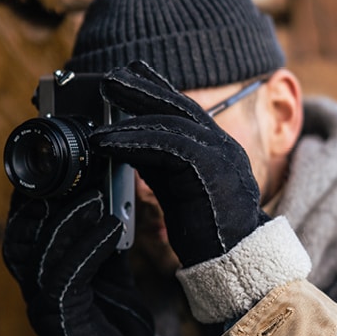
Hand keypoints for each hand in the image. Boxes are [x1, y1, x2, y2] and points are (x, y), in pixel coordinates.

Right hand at [2, 188, 154, 335]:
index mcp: (45, 275)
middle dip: (39, 202)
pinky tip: (112, 227)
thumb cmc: (115, 325)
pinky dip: (89, 247)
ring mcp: (42, 304)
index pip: (27, 232)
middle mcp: (36, 288)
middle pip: (20, 237)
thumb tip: (112, 209)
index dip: (34, 200)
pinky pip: (67, 274)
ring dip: (66, 220)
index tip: (56, 169)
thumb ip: (104, 246)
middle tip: (68, 173)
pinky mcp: (59, 318)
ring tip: (94, 194)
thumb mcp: (112, 276)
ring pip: (38, 253)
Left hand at [92, 60, 269, 267]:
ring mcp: (220, 155)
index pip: (185, 113)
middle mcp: (222, 146)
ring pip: (172, 122)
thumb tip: (127, 148)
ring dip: (131, 115)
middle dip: (143, 88)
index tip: (132, 75)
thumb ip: (160, 167)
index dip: (157, 91)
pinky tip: (107, 143)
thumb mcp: (178, 192)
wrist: (235, 260)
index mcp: (216, 150)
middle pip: (180, 105)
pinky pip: (168, 146)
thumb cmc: (207, 233)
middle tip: (111, 78)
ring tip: (101, 113)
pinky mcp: (210, 170)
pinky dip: (133, 141)